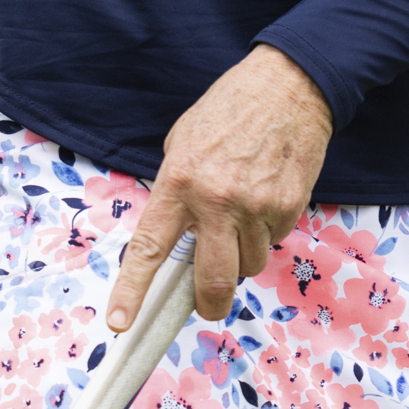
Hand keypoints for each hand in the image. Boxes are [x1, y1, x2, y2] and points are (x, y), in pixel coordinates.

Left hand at [107, 45, 331, 331]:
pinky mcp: (288, 207)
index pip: (149, 248)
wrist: (288, 86)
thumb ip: (176, 191)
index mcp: (179, 181)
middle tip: (206, 304)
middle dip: (208, 303)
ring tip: (242, 216)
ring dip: (241, 255)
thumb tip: (178, 237)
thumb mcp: (183, 143)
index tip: (121, 322)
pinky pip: (273, 242)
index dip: (133, 290)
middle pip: (212, 281)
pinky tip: (264, 198)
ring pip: (247, 266)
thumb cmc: (228, 110)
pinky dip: (265, 232)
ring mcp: (256, 207)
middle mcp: (216, 200)